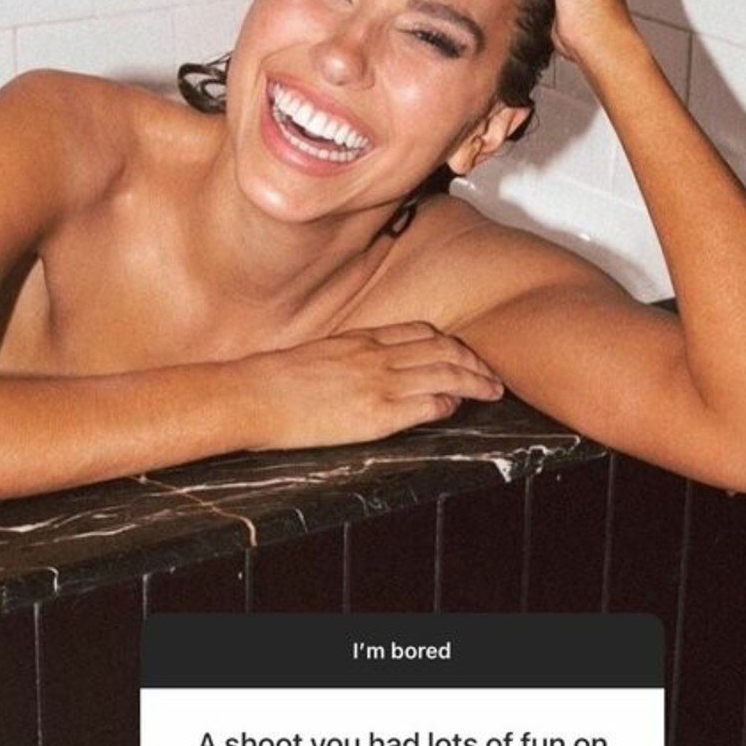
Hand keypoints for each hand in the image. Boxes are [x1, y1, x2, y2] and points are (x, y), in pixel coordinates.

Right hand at [242, 322, 503, 450]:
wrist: (252, 396)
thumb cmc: (273, 381)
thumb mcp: (319, 356)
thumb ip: (349, 357)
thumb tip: (368, 369)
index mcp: (361, 339)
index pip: (421, 332)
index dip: (451, 342)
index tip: (466, 353)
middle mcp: (377, 356)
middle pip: (443, 349)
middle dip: (475, 361)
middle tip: (493, 374)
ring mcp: (379, 383)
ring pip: (445, 373)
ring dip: (474, 382)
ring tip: (492, 391)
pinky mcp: (376, 414)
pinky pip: (427, 404)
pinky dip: (448, 404)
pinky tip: (456, 408)